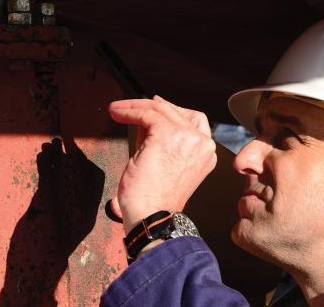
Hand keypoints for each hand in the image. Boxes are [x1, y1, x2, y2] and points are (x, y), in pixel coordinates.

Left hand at [108, 96, 216, 232]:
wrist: (151, 217)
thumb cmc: (154, 201)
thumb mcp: (164, 165)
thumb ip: (160, 142)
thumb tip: (145, 120)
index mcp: (206, 154)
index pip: (195, 121)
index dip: (172, 111)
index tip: (154, 107)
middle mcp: (202, 143)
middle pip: (177, 112)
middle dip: (150, 107)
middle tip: (129, 107)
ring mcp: (188, 137)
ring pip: (160, 109)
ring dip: (134, 106)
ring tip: (117, 110)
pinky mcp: (168, 134)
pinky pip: (146, 114)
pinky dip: (129, 111)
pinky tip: (117, 114)